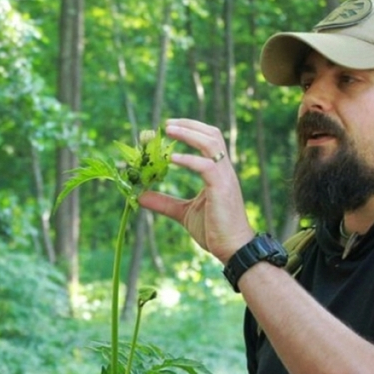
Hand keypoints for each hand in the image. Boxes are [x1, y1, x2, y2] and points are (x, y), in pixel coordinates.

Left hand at [138, 118, 254, 262]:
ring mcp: (224, 178)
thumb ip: (164, 203)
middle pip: (211, 134)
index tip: (169, 126)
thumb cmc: (214, 230)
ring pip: (211, 143)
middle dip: (189, 125)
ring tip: (169, 130)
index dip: (190, 130)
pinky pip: (206, 166)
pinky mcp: (221, 189)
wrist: (233, 249)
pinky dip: (189, 160)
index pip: (208, 140)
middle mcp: (223, 170)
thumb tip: (141, 196)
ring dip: (189, 134)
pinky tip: (172, 159)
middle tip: (166, 124)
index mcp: (217, 172)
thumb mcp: (183, 213)